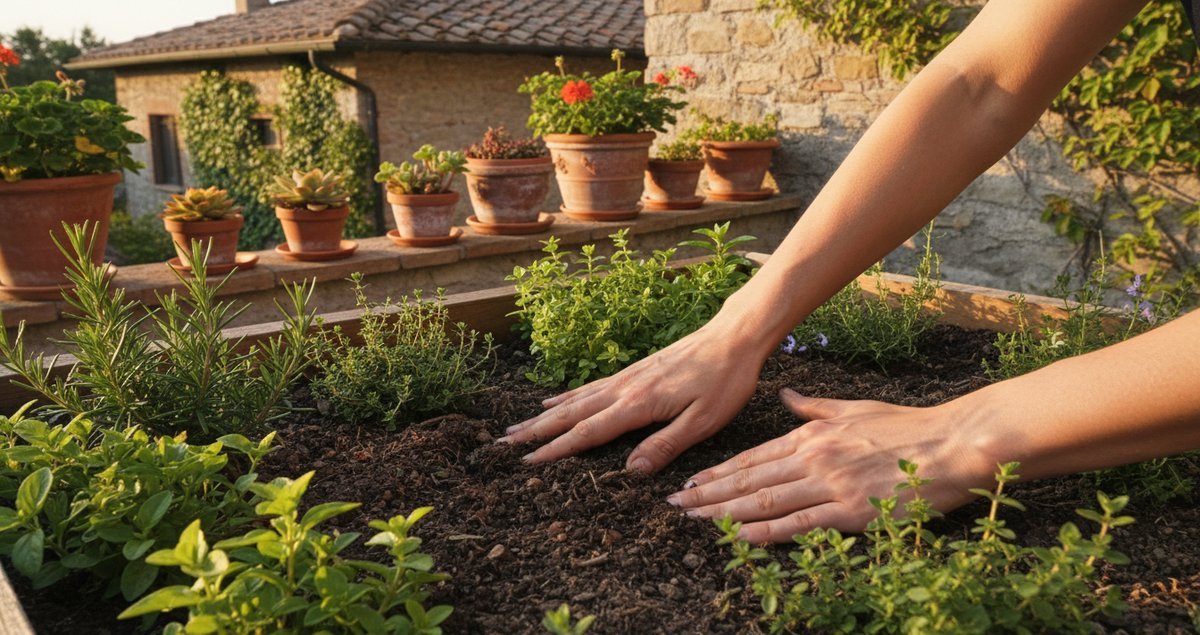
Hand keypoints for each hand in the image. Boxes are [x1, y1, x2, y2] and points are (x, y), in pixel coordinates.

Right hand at [498, 316, 766, 472]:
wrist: (735, 336)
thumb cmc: (726, 380)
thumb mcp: (704, 421)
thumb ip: (666, 445)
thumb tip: (630, 471)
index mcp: (639, 404)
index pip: (590, 431)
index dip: (558, 448)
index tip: (529, 461)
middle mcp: (626, 388)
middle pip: (572, 412)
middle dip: (538, 430)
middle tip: (505, 443)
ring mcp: (628, 376)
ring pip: (577, 398)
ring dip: (545, 414)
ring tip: (519, 425)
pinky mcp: (635, 370)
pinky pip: (592, 386)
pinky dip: (567, 395)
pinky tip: (555, 399)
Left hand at [667, 388, 994, 542]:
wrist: (952, 444)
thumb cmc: (908, 427)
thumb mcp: (853, 407)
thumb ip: (814, 407)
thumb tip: (785, 396)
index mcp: (812, 434)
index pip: (754, 456)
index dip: (719, 470)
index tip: (692, 480)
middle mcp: (813, 457)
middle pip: (750, 479)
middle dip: (709, 492)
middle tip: (677, 503)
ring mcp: (830, 484)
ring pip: (766, 499)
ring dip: (725, 511)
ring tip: (695, 519)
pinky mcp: (850, 511)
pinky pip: (800, 522)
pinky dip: (767, 529)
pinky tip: (740, 534)